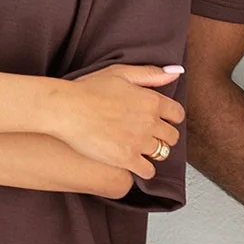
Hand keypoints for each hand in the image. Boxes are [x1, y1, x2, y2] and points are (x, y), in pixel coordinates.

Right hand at [46, 65, 184, 178]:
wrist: (66, 109)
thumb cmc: (88, 89)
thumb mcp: (120, 72)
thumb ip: (150, 74)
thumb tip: (175, 73)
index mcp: (151, 100)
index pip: (177, 114)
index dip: (171, 118)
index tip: (163, 120)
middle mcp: (149, 122)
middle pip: (172, 136)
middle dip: (164, 136)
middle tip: (151, 136)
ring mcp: (139, 142)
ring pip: (161, 153)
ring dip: (153, 152)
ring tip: (141, 149)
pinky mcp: (126, 159)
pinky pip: (148, 171)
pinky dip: (144, 169)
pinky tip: (135, 164)